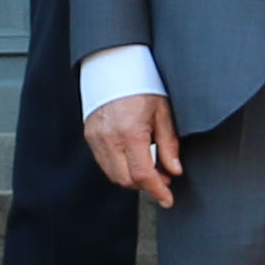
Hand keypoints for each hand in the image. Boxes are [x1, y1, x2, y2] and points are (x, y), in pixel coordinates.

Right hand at [86, 93, 184, 207]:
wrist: (115, 64)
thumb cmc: (141, 84)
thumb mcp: (163, 112)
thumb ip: (168, 144)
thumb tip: (174, 170)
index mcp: (130, 133)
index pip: (143, 175)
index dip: (157, 191)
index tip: (167, 199)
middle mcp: (109, 138)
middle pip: (126, 180)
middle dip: (145, 186)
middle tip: (162, 180)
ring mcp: (96, 138)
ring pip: (113, 174)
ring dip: (132, 178)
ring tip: (149, 168)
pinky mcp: (90, 135)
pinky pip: (104, 162)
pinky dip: (119, 167)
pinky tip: (132, 159)